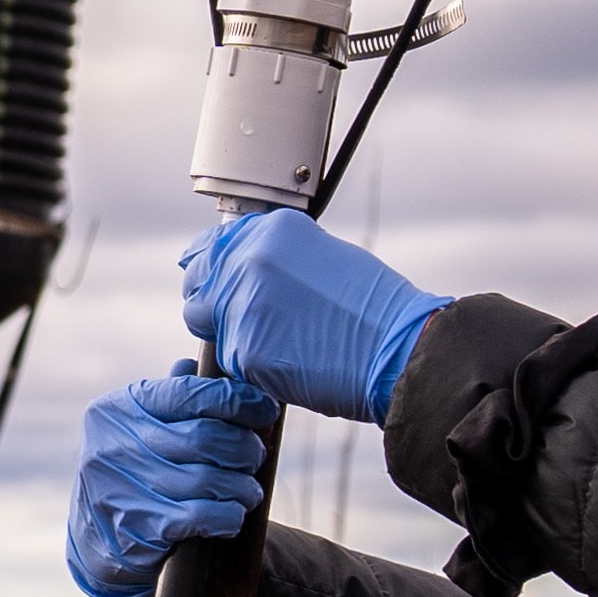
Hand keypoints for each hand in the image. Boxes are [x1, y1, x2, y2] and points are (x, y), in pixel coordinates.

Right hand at [68, 366, 274, 596]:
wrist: (95, 540)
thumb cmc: (131, 472)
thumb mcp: (138, 427)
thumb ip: (169, 397)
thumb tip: (200, 361)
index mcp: (120, 408)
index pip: (190, 393)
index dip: (238, 400)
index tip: (265, 410)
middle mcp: (116, 443)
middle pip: (205, 438)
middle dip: (243, 448)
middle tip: (255, 456)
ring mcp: (123, 486)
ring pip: (208, 479)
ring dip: (241, 487)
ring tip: (249, 491)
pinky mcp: (138, 526)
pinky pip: (202, 516)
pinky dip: (228, 515)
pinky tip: (232, 515)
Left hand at [181, 208, 444, 424]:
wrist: (398, 349)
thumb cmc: (377, 309)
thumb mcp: (326, 258)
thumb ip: (279, 258)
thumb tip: (251, 271)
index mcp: (271, 230)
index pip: (213, 244)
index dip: (216, 267)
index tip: (223, 280)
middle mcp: (250, 260)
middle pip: (199, 283)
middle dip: (215, 302)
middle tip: (248, 318)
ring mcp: (242, 305)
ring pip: (211, 325)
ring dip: (234, 335)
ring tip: (281, 343)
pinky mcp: (243, 349)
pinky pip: (233, 360)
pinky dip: (254, 365)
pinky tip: (292, 362)